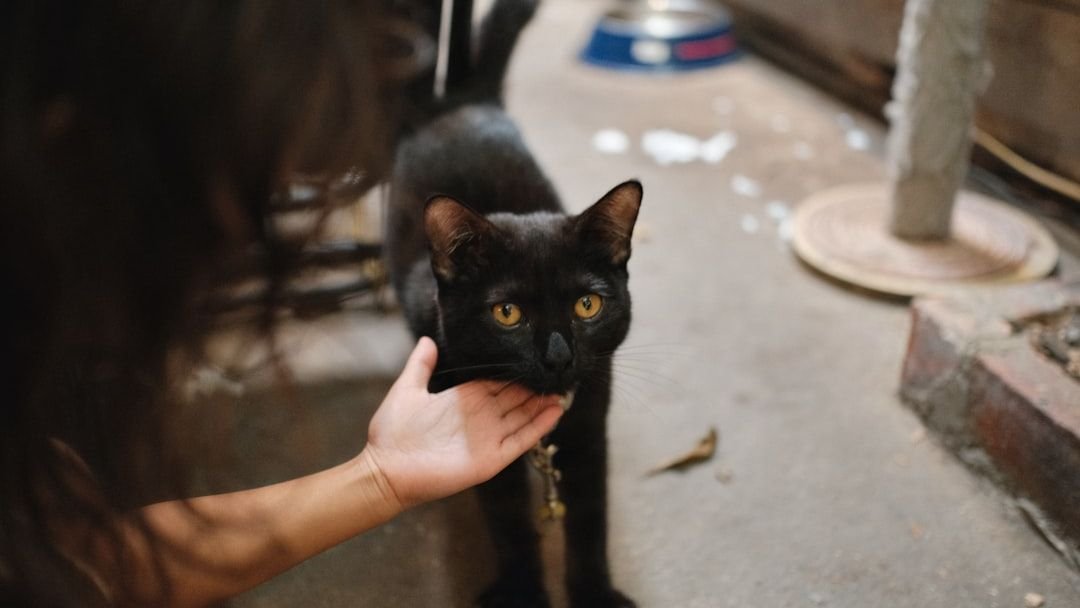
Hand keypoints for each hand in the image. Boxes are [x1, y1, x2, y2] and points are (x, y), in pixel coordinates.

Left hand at [360, 337, 562, 508]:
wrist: (386, 468)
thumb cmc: (392, 432)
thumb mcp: (408, 389)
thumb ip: (421, 365)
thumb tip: (427, 339)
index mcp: (465, 400)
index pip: (499, 384)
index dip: (517, 374)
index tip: (535, 359)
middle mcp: (481, 418)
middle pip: (516, 399)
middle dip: (536, 388)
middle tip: (559, 372)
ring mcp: (488, 438)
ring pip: (524, 418)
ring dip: (543, 405)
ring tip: (564, 390)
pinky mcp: (492, 458)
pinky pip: (521, 440)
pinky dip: (539, 427)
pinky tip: (555, 412)